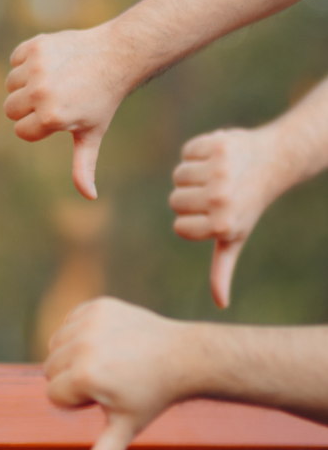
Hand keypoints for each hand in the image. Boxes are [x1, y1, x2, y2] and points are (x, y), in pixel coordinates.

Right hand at [4, 26, 132, 199]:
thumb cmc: (103, 99)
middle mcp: (41, 93)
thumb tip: (89, 196)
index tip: (58, 115)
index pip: (21, 131)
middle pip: (10, 109)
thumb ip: (83, 166)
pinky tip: (52, 62)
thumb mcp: (92, 134)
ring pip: (10, 84)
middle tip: (56, 97)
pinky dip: (27, 60)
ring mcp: (37, 68)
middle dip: (28, 106)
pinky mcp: (35, 46)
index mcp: (52, 117)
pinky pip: (15, 60)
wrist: (116, 55)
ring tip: (54, 79)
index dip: (37, 126)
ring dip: (26, 83)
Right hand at [45, 297, 190, 449]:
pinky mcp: (96, 305)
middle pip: (49, 369)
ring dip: (73, 355)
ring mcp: (89, 321)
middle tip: (109, 380)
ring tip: (107, 361)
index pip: (53, 394)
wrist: (183, 356)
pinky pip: (69, 322)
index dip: (77, 402)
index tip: (106, 397)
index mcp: (86, 376)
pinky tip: (108, 342)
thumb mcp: (125, 427)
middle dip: (71, 378)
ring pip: (55, 344)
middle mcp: (83, 345)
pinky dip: (81, 332)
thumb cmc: (153, 395)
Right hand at [170, 128, 283, 307]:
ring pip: (178, 175)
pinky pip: (187, 152)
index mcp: (224, 225)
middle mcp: (222, 199)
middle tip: (217, 192)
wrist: (275, 162)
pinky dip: (198, 151)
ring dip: (193, 173)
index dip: (190, 221)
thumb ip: (223, 269)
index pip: (179, 227)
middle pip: (175, 201)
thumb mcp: (235, 237)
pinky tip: (218, 156)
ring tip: (218, 174)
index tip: (212, 215)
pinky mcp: (219, 145)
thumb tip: (220, 303)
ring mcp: (221, 171)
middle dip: (190, 196)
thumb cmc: (248, 205)